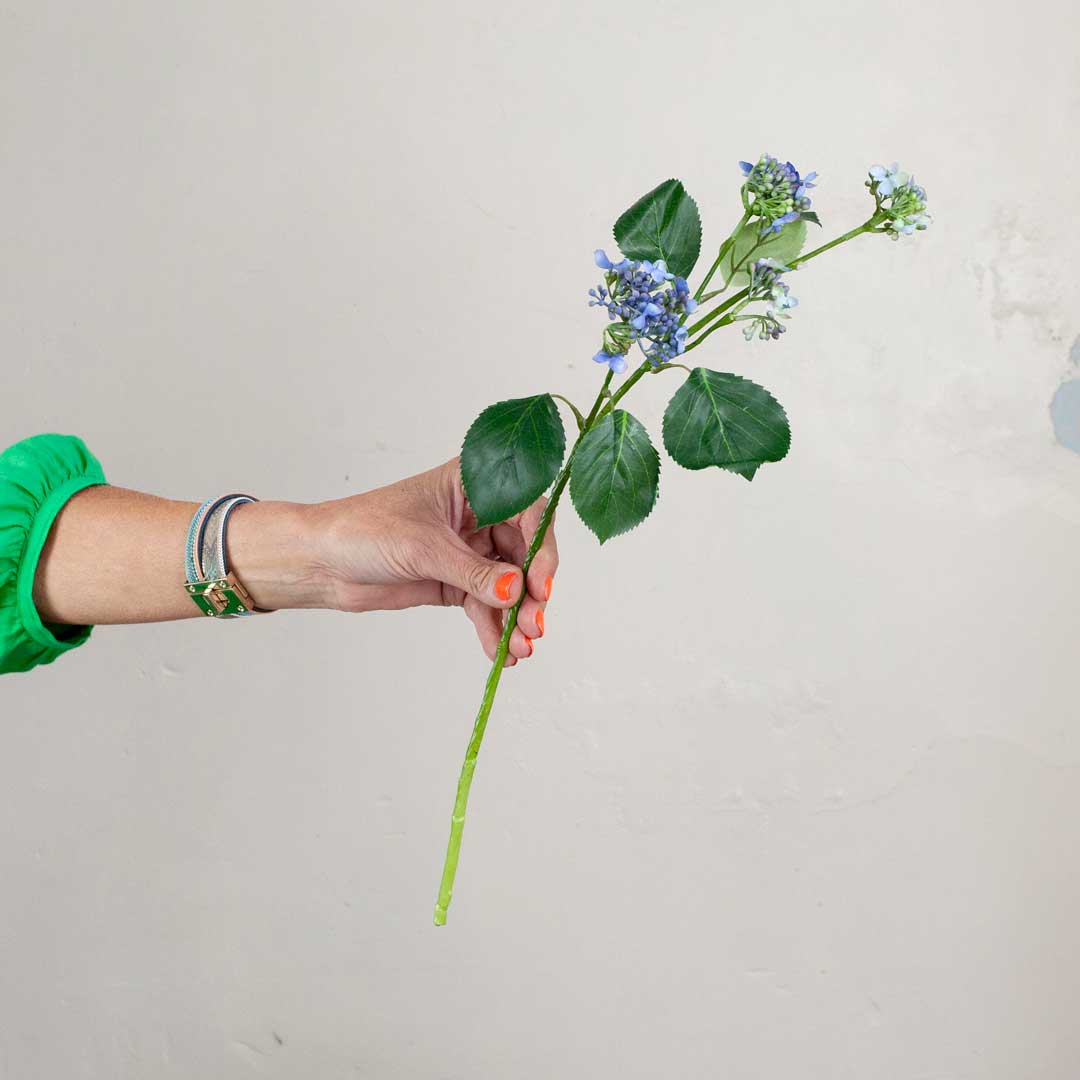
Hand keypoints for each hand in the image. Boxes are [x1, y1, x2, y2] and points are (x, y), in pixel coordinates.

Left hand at [311, 459, 556, 665]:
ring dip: (516, 617)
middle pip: (524, 553)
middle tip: (534, 625)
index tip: (540, 585)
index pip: (528, 509)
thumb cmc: (362, 530)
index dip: (541, 548)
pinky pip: (486, 605)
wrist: (321, 561)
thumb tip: (515, 591)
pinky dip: (494, 629)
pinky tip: (500, 653)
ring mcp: (468, 550)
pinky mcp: (455, 581)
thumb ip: (473, 572)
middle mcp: (479, 514)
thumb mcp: (422, 548)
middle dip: (531, 592)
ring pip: (508, 584)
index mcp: (474, 484)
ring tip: (520, 649)